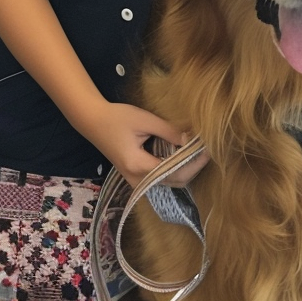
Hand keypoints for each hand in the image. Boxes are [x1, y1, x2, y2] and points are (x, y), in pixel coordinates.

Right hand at [81, 101, 208, 187]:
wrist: (93, 121)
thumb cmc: (117, 117)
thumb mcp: (145, 120)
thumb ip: (169, 132)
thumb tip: (192, 139)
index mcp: (138, 166)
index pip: (175, 172)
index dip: (194, 163)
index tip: (208, 149)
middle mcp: (137, 180)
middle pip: (175, 182)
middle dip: (193, 167)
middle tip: (206, 149)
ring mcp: (136, 181)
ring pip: (169, 183)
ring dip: (185, 169)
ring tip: (197, 151)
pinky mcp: (136, 177)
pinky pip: (161, 179)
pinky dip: (175, 169)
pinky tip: (182, 154)